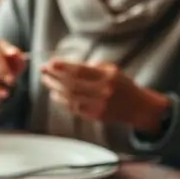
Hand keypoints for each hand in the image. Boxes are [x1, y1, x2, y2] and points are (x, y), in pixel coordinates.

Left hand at [40, 60, 169, 133]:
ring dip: (55, 88)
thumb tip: (65, 65)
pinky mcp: (94, 116)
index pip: (80, 71)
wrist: (137, 106)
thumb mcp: (111, 70)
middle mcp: (103, 91)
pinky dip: (61, 100)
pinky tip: (55, 93)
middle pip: (71, 84)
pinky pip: (73, 107)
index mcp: (108, 77)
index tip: (50, 62)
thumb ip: (91, 67)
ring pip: (70, 97)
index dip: (63, 66)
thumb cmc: (121, 84)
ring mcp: (98, 105)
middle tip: (43, 70)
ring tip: (46, 80)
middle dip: (54, 76)